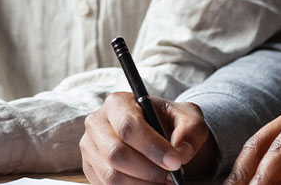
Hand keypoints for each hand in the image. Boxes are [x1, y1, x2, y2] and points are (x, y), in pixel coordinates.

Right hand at [81, 92, 216, 184]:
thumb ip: (190, 130)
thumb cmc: (170, 123)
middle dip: (148, 171)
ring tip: (164, 183)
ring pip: (111, 176)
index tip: (175, 163)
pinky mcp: (90, 169)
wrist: (157, 134)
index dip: (153, 148)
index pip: (129, 127)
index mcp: (117, 103)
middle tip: (172, 178)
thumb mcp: (188, 117)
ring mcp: (89, 148)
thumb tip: (181, 151)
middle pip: (116, 154)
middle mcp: (96, 123)